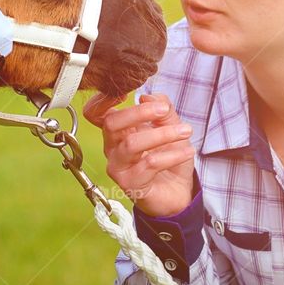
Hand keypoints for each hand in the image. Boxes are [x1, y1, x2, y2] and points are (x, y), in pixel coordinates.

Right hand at [83, 92, 195, 216]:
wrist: (177, 191)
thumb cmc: (169, 156)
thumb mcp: (171, 126)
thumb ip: (162, 108)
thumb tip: (148, 97)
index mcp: (117, 129)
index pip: (95, 113)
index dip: (103, 100)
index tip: (127, 93)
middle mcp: (112, 146)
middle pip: (111, 123)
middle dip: (139, 113)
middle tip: (164, 110)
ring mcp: (118, 166)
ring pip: (132, 144)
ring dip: (162, 134)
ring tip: (185, 132)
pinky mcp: (129, 184)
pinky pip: (149, 164)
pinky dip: (172, 155)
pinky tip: (187, 151)